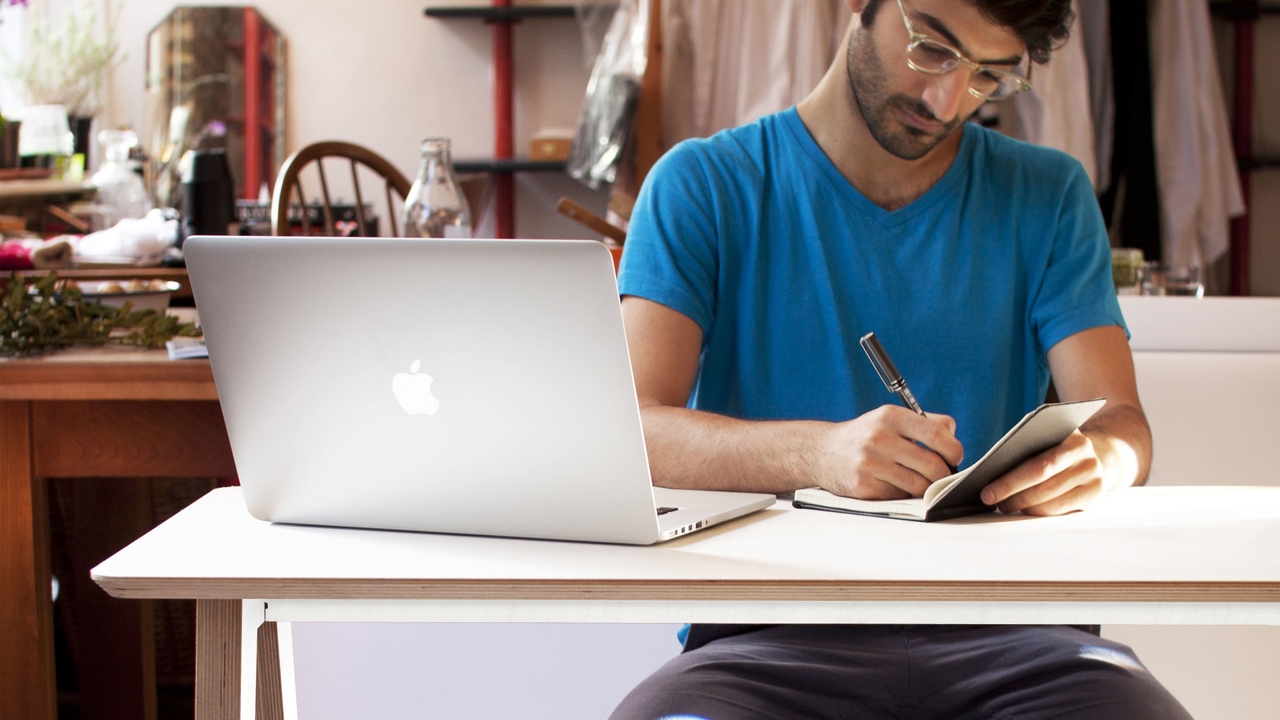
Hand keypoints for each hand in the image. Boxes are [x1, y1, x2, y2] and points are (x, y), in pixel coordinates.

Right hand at [813, 406, 963, 499]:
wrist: (821, 451)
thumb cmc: (865, 436)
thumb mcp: (889, 418)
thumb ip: (925, 422)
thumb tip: (953, 437)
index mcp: (890, 416)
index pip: (937, 434)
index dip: (954, 450)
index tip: (955, 457)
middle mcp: (879, 437)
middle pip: (932, 465)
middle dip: (944, 475)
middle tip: (943, 477)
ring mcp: (869, 463)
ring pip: (918, 485)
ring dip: (926, 488)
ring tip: (922, 482)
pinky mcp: (862, 486)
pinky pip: (899, 496)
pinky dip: (905, 494)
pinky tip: (898, 486)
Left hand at [979, 430, 1105, 515]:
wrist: (1096, 457)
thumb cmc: (1058, 447)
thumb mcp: (1047, 438)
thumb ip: (1027, 447)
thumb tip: (991, 472)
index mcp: (1073, 440)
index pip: (1038, 466)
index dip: (1009, 482)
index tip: (986, 491)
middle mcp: (1088, 460)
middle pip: (1043, 485)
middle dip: (1011, 495)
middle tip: (989, 500)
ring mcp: (1093, 481)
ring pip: (1050, 501)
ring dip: (1022, 506)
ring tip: (1002, 505)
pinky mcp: (1094, 498)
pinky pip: (1059, 510)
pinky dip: (1037, 511)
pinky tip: (1022, 509)